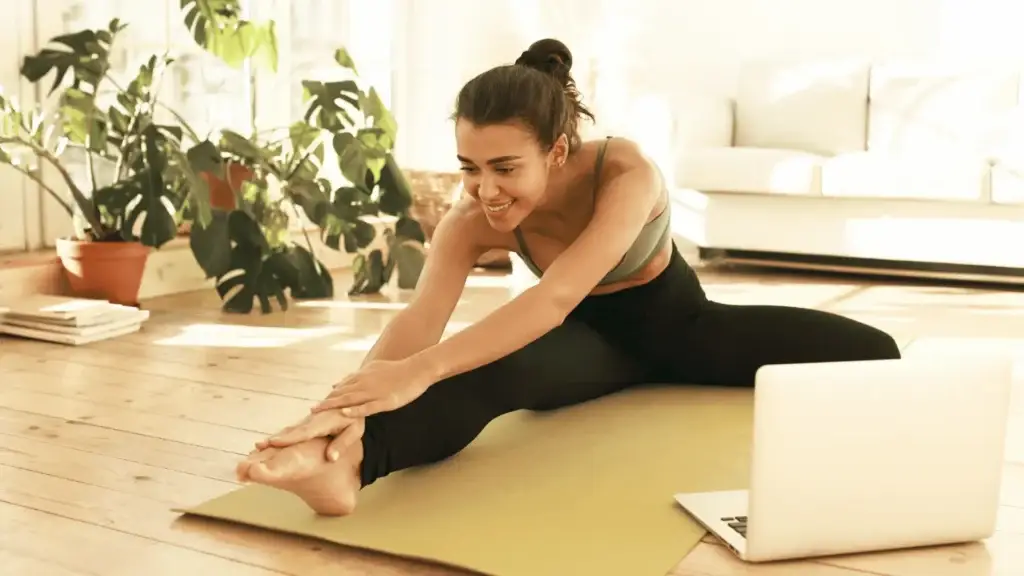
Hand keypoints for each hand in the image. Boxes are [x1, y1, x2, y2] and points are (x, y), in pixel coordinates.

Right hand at [254, 409, 364, 461]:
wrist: (352, 400)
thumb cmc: (355, 417)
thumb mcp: (354, 430)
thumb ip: (342, 443)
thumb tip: (331, 458)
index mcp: (323, 423)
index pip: (304, 433)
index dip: (289, 438)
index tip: (274, 442)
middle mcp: (312, 421)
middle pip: (291, 432)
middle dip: (275, 440)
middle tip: (257, 447)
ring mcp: (308, 421)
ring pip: (289, 431)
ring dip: (275, 438)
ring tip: (258, 447)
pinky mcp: (307, 423)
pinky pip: (292, 431)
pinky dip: (281, 436)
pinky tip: (270, 444)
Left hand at [310, 358, 434, 416]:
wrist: (417, 368)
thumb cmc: (397, 370)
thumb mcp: (372, 371)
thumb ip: (353, 378)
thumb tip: (335, 385)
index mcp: (360, 378)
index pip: (339, 390)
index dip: (325, 400)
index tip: (311, 410)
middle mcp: (363, 383)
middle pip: (339, 395)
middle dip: (323, 405)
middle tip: (307, 413)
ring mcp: (373, 392)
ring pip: (348, 400)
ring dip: (331, 406)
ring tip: (315, 413)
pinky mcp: (384, 400)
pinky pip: (366, 406)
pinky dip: (354, 410)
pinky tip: (343, 413)